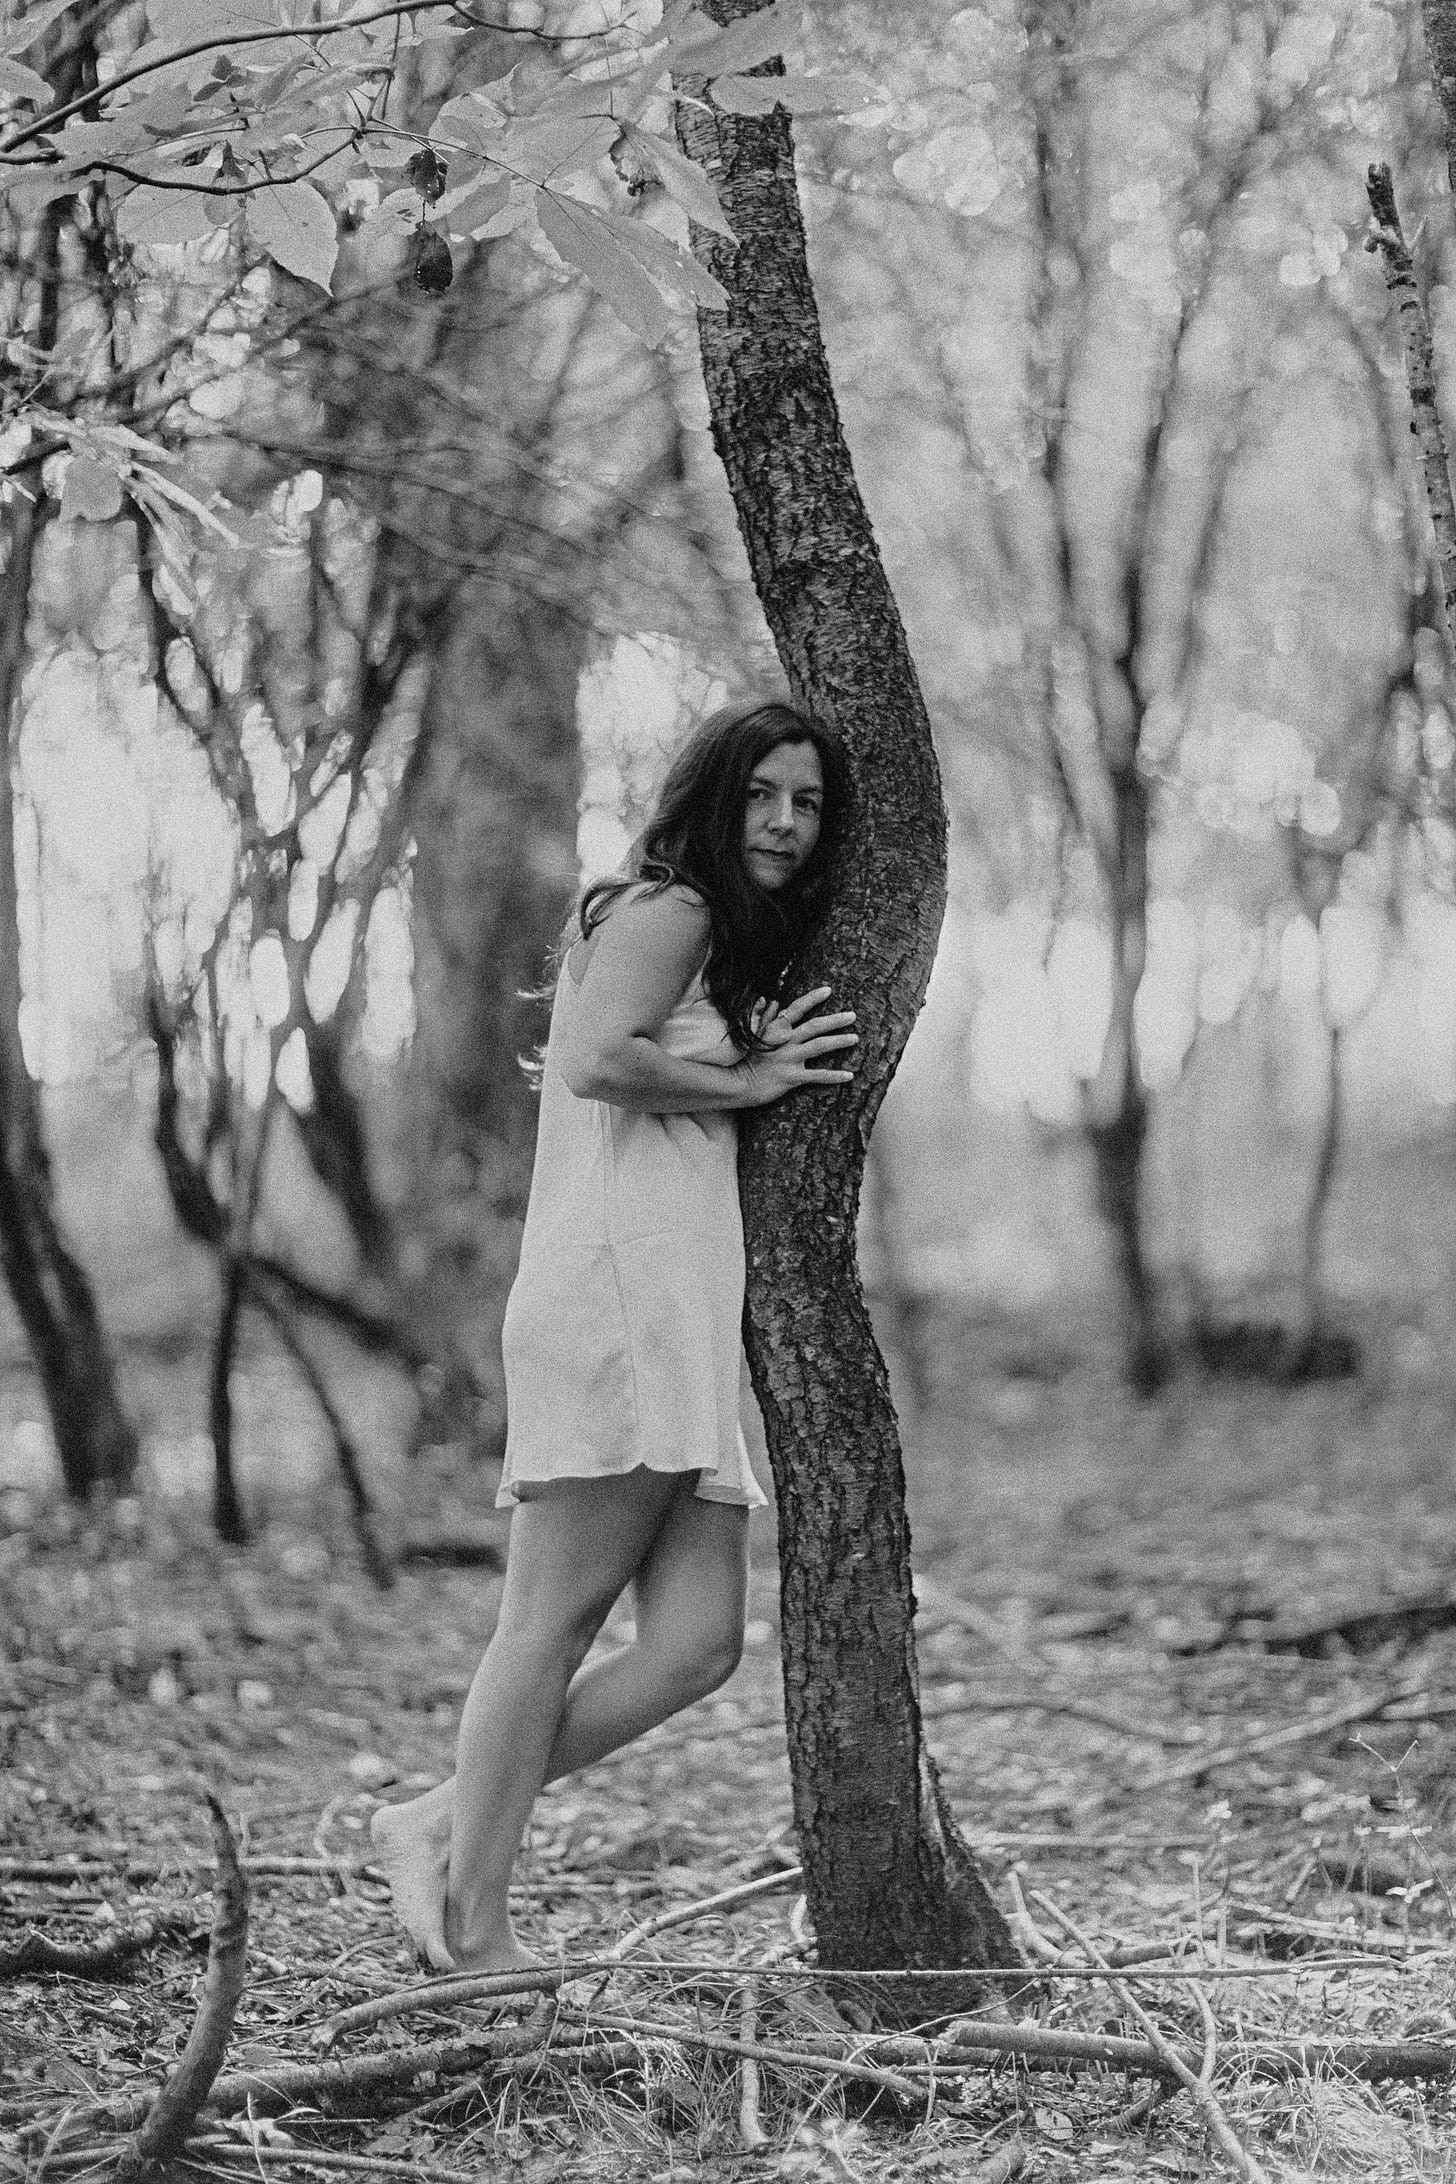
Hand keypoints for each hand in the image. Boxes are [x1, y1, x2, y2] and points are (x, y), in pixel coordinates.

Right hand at [739, 986, 856, 1104]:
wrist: (735, 1084)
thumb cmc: (742, 1060)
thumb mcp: (750, 1035)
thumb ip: (762, 1017)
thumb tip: (769, 999)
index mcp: (776, 1030)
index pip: (797, 1008)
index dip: (813, 998)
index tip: (829, 989)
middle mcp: (785, 1042)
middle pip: (815, 1026)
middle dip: (835, 1020)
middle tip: (853, 1016)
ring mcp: (789, 1059)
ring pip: (819, 1046)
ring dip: (839, 1041)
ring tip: (855, 1038)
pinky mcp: (791, 1078)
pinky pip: (818, 1076)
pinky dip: (835, 1076)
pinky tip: (850, 1075)